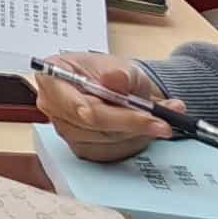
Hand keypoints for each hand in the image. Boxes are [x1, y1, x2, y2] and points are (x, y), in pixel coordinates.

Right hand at [30, 55, 177, 164]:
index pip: (78, 105)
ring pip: (105, 141)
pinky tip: (145, 130)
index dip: (112, 114)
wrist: (119, 88)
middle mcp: (52, 106)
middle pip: (93, 126)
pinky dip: (133, 143)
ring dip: (136, 133)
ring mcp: (65, 130)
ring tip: (160, 119)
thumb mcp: (121, 65)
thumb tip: (115, 80)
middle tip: (165, 121)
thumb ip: (119, 73)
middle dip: (132, 124)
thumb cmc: (112, 73)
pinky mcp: (81, 147)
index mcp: (53, 78)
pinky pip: (110, 153)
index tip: (147, 117)